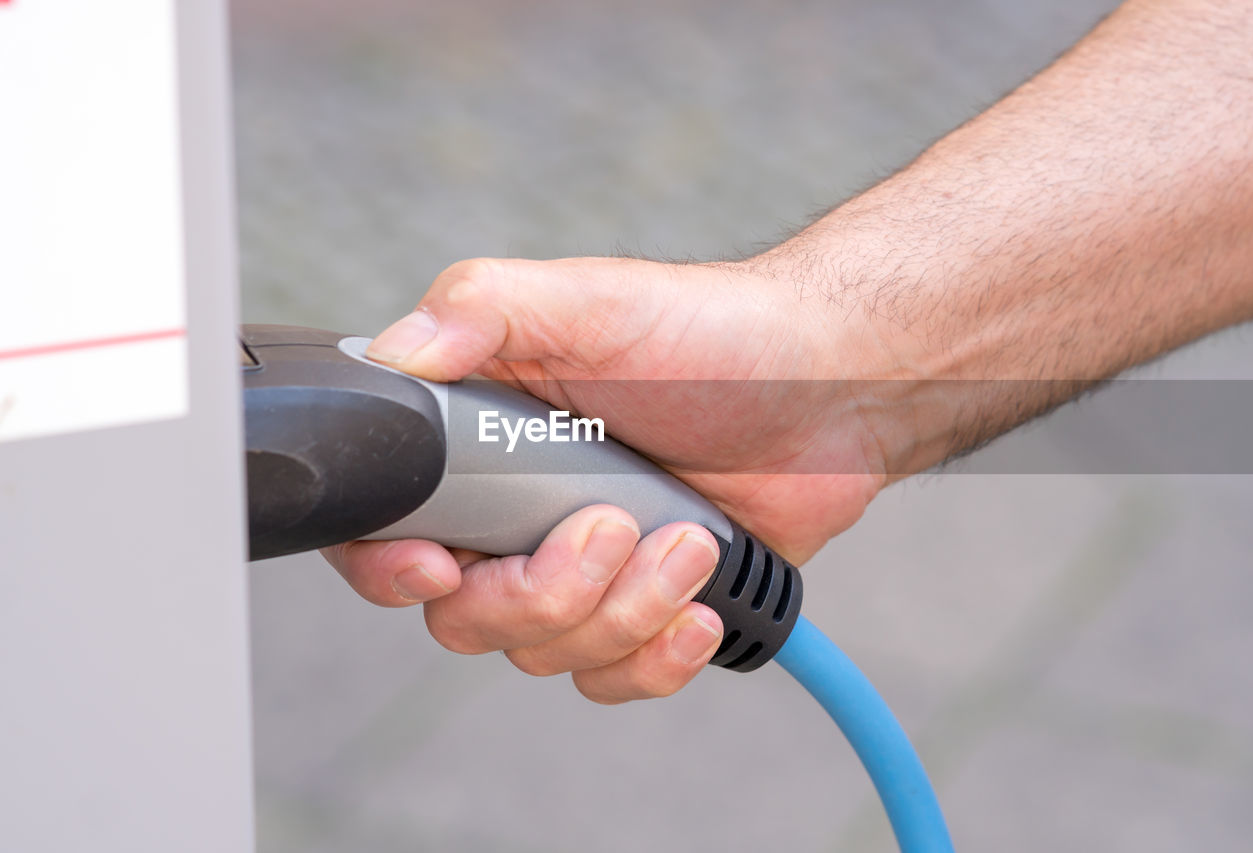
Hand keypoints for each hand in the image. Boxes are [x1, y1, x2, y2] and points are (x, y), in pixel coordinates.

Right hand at [324, 256, 885, 701]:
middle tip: (616, 525)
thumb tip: (394, 355)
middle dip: (543, 591)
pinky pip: (612, 676)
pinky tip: (702, 604)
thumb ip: (480, 309)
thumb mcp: (588, 300)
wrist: (828, 387)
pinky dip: (656, 655)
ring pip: (545, 653)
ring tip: (691, 539)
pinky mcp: (644, 607)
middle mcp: (516, 512)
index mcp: (479, 440)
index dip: (394, 567)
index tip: (443, 567)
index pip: (387, 528)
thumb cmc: (709, 333)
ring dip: (624, 609)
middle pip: (465, 616)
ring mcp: (580, 567)